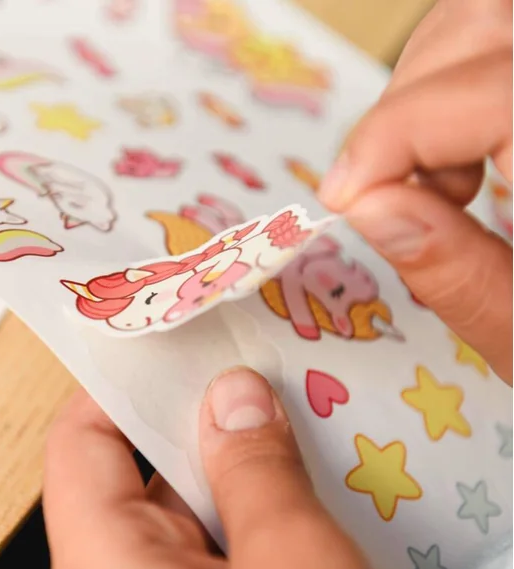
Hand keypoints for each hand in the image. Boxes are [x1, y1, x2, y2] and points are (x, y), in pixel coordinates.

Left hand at [44, 368, 390, 568]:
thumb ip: (256, 469)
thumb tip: (234, 391)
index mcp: (104, 568)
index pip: (80, 441)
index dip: (119, 384)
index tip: (169, 342)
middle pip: (146, 470)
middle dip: (205, 418)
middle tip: (258, 368)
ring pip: (197, 509)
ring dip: (246, 463)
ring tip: (296, 413)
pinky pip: (229, 548)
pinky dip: (264, 510)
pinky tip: (313, 482)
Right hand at [319, 0, 512, 383]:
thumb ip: (453, 270)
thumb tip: (366, 205)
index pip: (501, 90)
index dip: (396, 134)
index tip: (344, 194)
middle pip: (484, 23)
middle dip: (410, 106)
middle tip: (393, 195)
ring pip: (482, 24)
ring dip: (428, 98)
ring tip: (442, 188)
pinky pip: (492, 48)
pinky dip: (451, 97)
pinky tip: (466, 165)